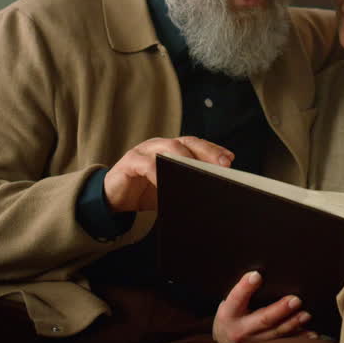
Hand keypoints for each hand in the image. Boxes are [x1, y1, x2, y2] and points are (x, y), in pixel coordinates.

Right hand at [103, 136, 233, 212]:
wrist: (113, 199)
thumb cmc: (144, 192)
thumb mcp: (169, 189)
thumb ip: (186, 186)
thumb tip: (212, 194)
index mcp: (172, 150)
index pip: (196, 145)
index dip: (213, 150)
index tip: (230, 160)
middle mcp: (159, 146)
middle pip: (186, 143)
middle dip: (207, 152)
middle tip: (222, 166)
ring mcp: (144, 151)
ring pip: (168, 148)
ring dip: (186, 159)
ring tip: (200, 171)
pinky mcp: (130, 162)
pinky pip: (146, 164)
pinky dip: (158, 172)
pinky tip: (167, 181)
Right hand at [213, 271, 310, 342]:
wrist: (225, 339)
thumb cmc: (232, 313)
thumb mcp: (230, 301)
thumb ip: (243, 291)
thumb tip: (260, 273)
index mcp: (229, 313)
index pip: (236, 298)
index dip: (246, 287)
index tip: (257, 275)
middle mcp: (242, 330)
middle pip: (263, 320)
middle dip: (280, 310)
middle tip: (295, 300)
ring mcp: (254, 342)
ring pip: (276, 333)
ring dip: (293, 324)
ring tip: (306, 315)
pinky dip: (298, 338)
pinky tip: (311, 333)